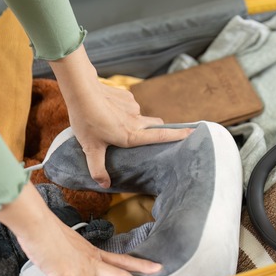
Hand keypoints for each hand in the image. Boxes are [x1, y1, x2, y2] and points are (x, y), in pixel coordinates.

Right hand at [0, 182, 161, 275]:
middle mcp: (92, 264)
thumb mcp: (75, 244)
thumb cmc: (52, 232)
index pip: (124, 260)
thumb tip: (78, 263)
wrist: (38, 224)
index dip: (141, 265)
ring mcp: (80, 272)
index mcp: (96, 255)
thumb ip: (81, 256)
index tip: (158, 268)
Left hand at [49, 47, 192, 187]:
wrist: (81, 90)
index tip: (193, 133)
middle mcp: (136, 121)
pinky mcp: (127, 96)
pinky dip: (123, 109)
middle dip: (157, 130)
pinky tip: (108, 110)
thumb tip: (105, 185)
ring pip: (140, 116)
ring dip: (133, 121)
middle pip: (156, 125)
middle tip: (148, 136)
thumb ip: (98, 168)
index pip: (161, 136)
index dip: (178, 135)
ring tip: (113, 123)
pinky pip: (130, 105)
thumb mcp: (90, 148)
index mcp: (131, 135)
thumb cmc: (86, 120)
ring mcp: (133, 107)